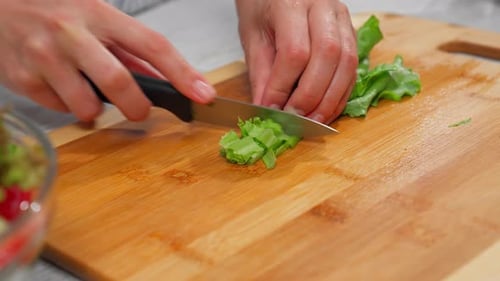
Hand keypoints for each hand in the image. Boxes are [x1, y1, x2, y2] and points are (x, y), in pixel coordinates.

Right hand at [0, 0, 215, 121]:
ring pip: (86, 106)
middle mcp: (72, 33)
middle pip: (118, 81)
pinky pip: (58, 109)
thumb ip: (129, 49)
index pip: (152, 45)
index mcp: (100, 14)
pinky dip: (67, 105)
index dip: (182, 73)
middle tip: (139, 110)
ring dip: (95, 109)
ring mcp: (44, 56)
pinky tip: (59, 84)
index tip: (204, 94)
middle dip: (137, 106)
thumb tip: (164, 79)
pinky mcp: (22, 78)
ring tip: (87, 91)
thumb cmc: (56, 9)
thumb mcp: (96, 16)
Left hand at [235, 0, 357, 123]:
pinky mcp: (351, 31)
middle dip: (311, 95)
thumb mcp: (252, 36)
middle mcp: (323, 6)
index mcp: (291, 3)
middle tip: (295, 119)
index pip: (294, 51)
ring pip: (347, 62)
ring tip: (313, 121)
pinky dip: (341, 93)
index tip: (271, 109)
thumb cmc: (262, 5)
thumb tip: (267, 109)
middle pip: (328, 56)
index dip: (283, 86)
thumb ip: (261, 73)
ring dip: (331, 99)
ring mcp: (342, 17)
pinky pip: (353, 66)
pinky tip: (326, 109)